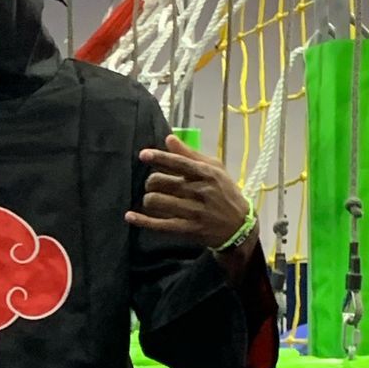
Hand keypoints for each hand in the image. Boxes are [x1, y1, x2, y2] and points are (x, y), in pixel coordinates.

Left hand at [127, 136, 253, 257]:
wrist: (239, 225)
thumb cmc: (224, 192)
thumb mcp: (214, 169)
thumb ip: (190, 154)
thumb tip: (169, 138)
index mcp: (206, 174)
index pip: (179, 163)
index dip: (159, 158)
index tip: (143, 155)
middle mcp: (200, 191)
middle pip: (162, 182)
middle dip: (151, 182)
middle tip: (153, 184)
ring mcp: (194, 212)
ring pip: (158, 201)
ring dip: (149, 199)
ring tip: (152, 198)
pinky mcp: (189, 229)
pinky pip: (160, 224)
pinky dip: (143, 220)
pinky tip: (129, 216)